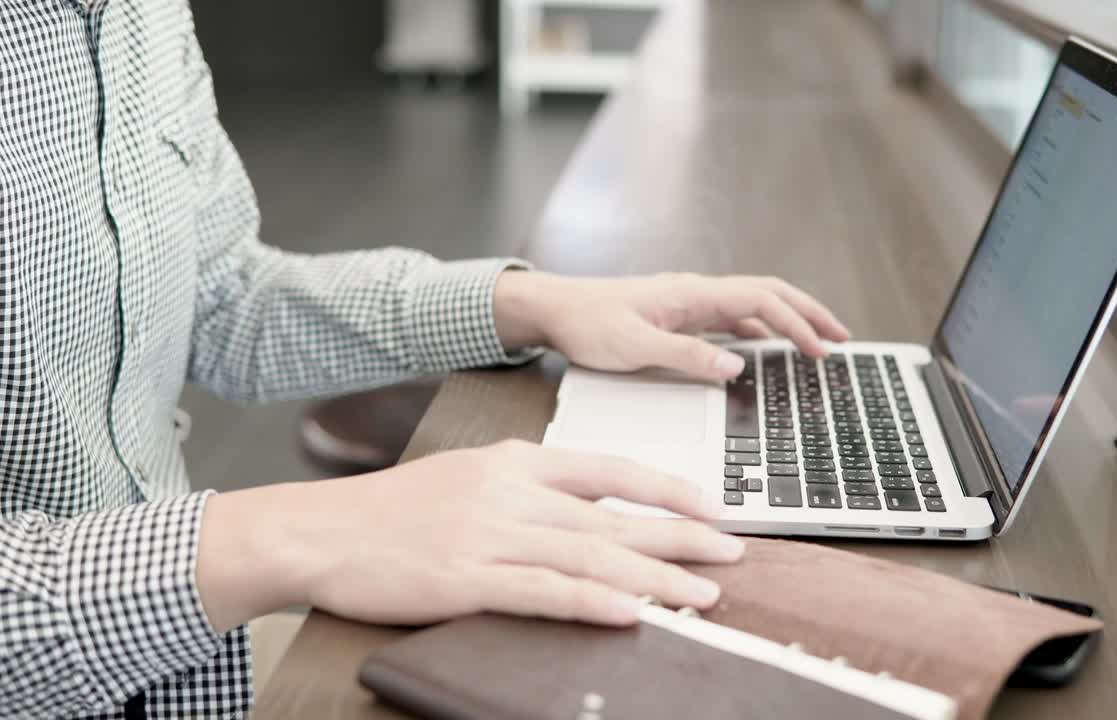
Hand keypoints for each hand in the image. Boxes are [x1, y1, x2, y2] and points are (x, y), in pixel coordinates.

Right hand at [197, 440, 743, 631]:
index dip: (666, 488)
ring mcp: (489, 534)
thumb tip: (589, 510)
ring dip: (656, 575)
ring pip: (591, 554)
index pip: (609, 470)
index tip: (711, 504)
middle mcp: (511, 492)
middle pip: (614, 516)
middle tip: (733, 550)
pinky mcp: (466, 578)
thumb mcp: (470, 477)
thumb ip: (529, 488)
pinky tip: (632, 609)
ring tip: (704, 591)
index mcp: (514, 461)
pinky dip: (592, 600)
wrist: (322, 529)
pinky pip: (542, 591)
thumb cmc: (395, 510)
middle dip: (682, 534)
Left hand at [494, 271, 849, 381]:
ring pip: (753, 304)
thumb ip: (686, 356)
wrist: (553, 309)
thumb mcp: (634, 348)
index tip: (822, 350)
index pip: (761, 299)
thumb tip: (736, 367)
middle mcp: (696, 292)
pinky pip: (733, 317)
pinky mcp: (681, 315)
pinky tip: (770, 346)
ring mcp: (690, 302)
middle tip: (842, 338)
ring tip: (818, 342)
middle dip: (809, 314)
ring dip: (789, 319)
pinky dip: (762, 328)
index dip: (798, 322)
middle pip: (768, 293)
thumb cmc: (587, 325)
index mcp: (691, 294)